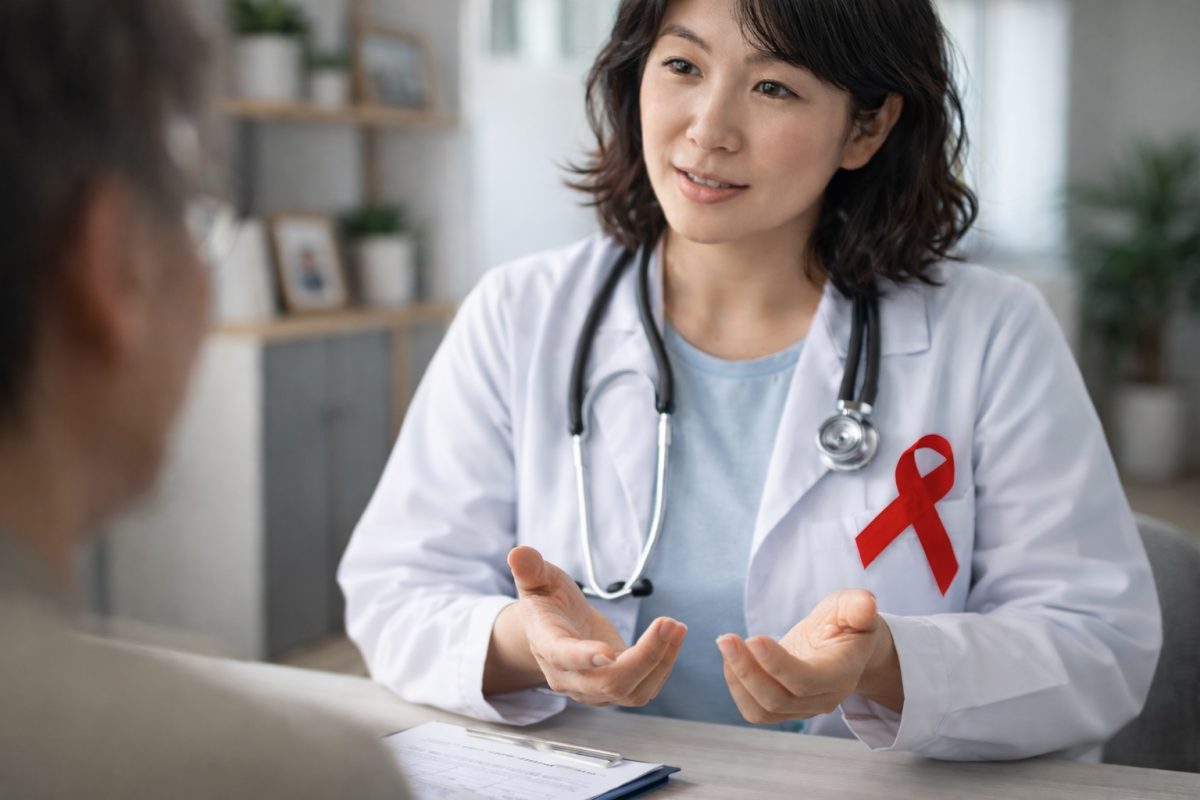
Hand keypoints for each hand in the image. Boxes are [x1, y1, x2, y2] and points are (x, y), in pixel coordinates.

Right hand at [498, 546, 686, 706]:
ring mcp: (593, 689)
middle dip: (644, 657)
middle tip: (668, 623)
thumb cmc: (547, 602)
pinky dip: (664, 664)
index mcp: (548, 646)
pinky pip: (644, 687)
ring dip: (661, 662)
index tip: (608, 652)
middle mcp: (570, 677)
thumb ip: (531, 569)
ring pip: (632, 691)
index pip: (564, 657)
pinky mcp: (616, 689)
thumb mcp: (538, 580)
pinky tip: (674, 636)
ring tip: (677, 628)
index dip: (584, 657)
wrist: (555, 628)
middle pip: (609, 683)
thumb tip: (518, 552)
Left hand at [716, 589, 902, 724]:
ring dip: (738, 680)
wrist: (845, 646)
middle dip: (747, 670)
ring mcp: (804, 708)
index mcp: (842, 672)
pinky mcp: (784, 709)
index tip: (753, 638)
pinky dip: (737, 688)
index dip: (778, 665)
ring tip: (727, 645)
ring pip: (763, 710)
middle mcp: (824, 697)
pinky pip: (755, 711)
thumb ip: (858, 606)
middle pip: (780, 699)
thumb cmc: (848, 622)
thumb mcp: (854, 607)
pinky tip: (732, 660)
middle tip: (725, 639)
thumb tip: (866, 604)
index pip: (807, 680)